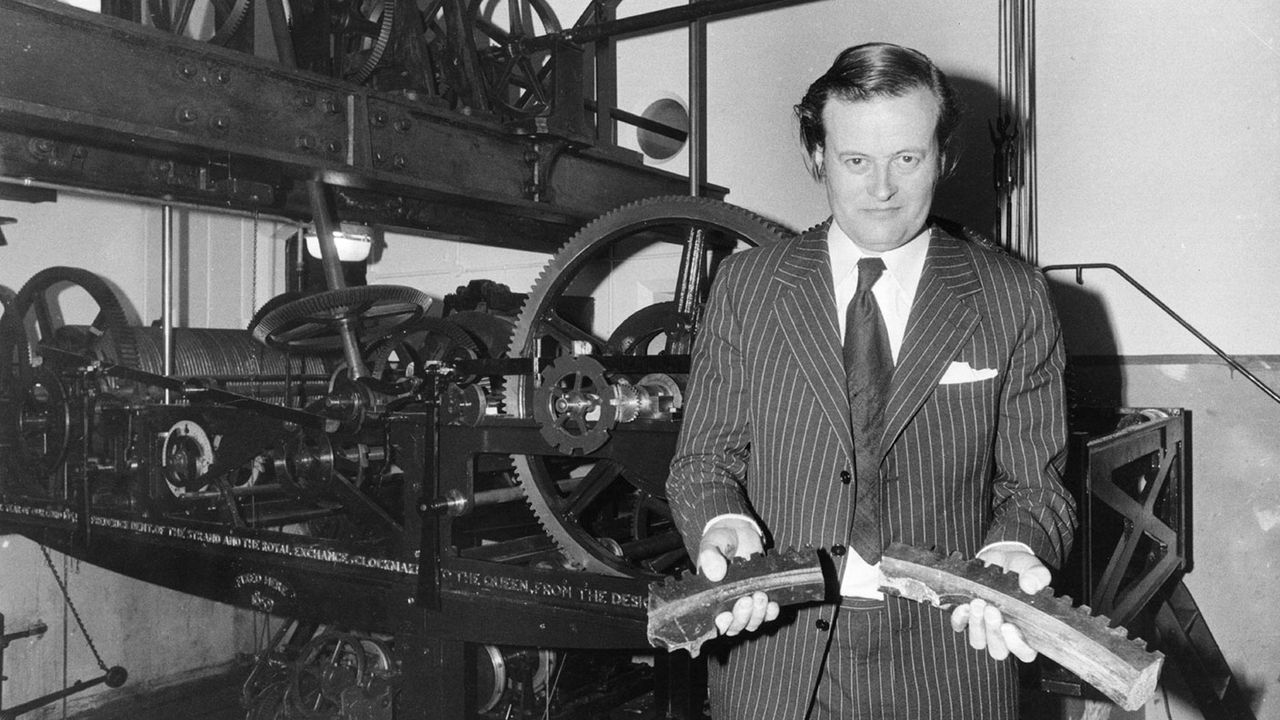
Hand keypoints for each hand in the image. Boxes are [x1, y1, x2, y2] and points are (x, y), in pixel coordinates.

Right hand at [698, 518, 779, 635]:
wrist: (738, 530)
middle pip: (736, 626)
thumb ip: (710, 556)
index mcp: (710, 597)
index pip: (714, 621)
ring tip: (760, 596)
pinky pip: (767, 614)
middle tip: (747, 599)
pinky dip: (771, 612)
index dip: (721, 624)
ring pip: (752, 623)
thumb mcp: (711, 544)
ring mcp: (745, 602)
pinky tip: (773, 603)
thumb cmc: (720, 540)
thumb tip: (715, 572)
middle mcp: (727, 605)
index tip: (725, 615)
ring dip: (758, 615)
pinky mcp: (761, 596)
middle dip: (742, 617)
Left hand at [948, 547, 1050, 661]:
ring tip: (978, 603)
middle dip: (993, 632)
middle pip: (998, 650)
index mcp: (1028, 630)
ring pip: (978, 641)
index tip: (1009, 627)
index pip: (1026, 652)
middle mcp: (1005, 635)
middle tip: (991, 610)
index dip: (1017, 645)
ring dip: (976, 625)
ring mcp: (985, 628)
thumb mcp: (1032, 569)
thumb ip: (1037, 576)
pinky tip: (964, 605)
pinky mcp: (968, 618)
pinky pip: (960, 626)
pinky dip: (960, 618)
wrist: (1001, 558)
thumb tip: (1031, 585)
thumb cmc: (1021, 569)